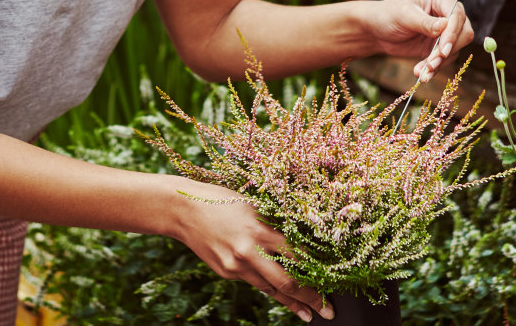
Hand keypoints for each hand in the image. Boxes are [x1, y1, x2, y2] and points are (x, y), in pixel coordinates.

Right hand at [167, 176, 333, 321]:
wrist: (183, 210)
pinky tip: (280, 295)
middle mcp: (249, 252)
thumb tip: (298, 243)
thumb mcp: (253, 206)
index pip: (297, 256)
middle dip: (310, 298)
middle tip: (327, 310)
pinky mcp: (226, 273)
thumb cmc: (220, 200)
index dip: (316, 271)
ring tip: (309, 314)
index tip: (332, 282)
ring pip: (271, 290)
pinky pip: (253, 283)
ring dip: (291, 303)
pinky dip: (269, 288)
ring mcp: (236, 266)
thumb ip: (273, 226)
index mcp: (260, 230)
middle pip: (287, 282)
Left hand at [364, 0, 473, 82]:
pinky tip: (422, 74)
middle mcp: (448, 13)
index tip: (443, 51)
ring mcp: (446, 31)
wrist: (377, 31)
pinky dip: (435, 69)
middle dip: (447, 51)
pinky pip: (445, 60)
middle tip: (431, 64)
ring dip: (440, 63)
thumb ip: (425, 22)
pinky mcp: (440, 46)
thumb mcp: (404, 16)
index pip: (457, 16)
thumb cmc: (388, 15)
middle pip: (463, 34)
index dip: (452, 34)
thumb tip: (445, 25)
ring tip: (422, 73)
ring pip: (455, 50)